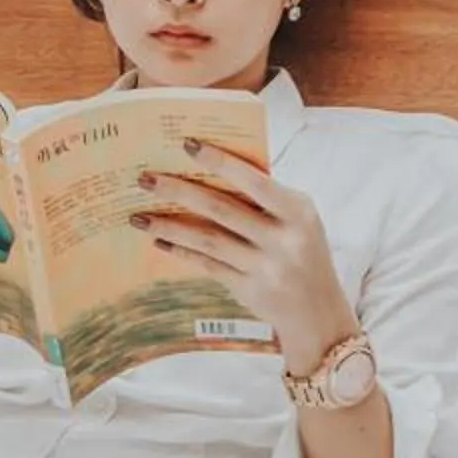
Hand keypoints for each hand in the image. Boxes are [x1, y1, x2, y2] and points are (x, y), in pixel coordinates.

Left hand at [130, 140, 356, 379]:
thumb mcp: (298, 220)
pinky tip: (160, 242)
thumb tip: (212, 170)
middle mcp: (283, 239)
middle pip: (221, 209)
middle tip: (146, 179)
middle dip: (179, 191)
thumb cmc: (303, 252)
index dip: (220, 162)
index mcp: (298, 212)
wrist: (318, 313)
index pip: (254, 180)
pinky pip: (208, 265)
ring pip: (208, 240)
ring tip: (139, 216)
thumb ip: (265, 198)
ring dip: (170, 226)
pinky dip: (182, 252)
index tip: (187, 144)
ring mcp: (265, 267)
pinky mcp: (248, 290)